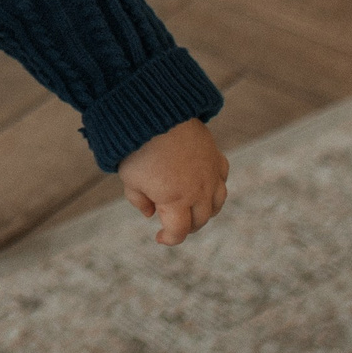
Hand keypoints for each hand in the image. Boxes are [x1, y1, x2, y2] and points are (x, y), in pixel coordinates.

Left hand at [118, 118, 228, 245]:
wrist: (155, 114)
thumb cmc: (137, 148)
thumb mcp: (130, 179)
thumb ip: (139, 200)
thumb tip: (150, 214)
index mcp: (175, 201)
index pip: (179, 231)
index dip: (169, 238)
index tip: (159, 237)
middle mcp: (198, 190)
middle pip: (199, 220)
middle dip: (186, 226)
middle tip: (173, 224)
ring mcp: (210, 173)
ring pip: (217, 202)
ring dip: (205, 211)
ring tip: (191, 209)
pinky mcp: (215, 156)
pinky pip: (221, 178)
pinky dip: (215, 187)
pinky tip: (204, 185)